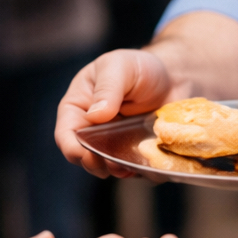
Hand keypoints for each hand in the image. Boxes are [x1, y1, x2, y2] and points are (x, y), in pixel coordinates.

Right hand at [55, 48, 179, 177]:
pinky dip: (138, 170)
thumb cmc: (138, 67)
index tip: (90, 155)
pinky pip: (131, 168)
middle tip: (115, 164)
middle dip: (97, 165)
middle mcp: (91, 129)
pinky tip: (148, 163)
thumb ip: (107, 89)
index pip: (65, 136)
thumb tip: (95, 116)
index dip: (74, 150)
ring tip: (131, 164)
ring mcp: (113, 144)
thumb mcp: (120, 68)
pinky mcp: (133, 152)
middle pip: (83, 158)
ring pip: (107, 167)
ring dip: (118, 170)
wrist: (172, 76)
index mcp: (78, 108)